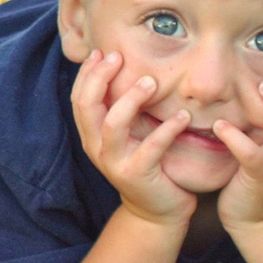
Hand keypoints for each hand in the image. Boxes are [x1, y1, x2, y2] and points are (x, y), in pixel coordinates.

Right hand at [70, 50, 196, 227]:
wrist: (157, 211)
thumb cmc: (146, 165)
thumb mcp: (128, 137)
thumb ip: (121, 110)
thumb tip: (123, 72)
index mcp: (91, 135)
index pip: (79, 98)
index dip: (87, 74)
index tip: (103, 52)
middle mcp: (95, 147)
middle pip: (87, 105)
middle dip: (100, 77)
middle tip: (119, 57)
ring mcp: (114, 162)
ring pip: (113, 124)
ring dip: (131, 99)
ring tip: (151, 81)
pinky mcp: (137, 174)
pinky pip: (150, 148)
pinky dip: (167, 129)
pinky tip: (183, 116)